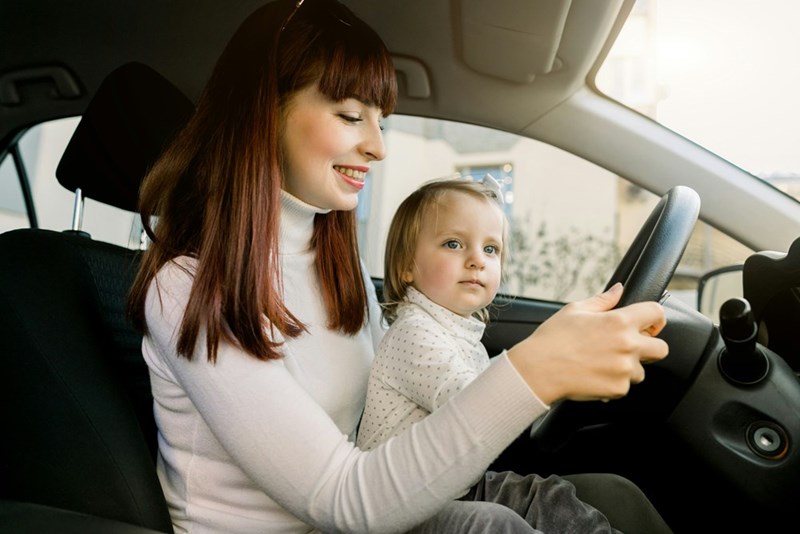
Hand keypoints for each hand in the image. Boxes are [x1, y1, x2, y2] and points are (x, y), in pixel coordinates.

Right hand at [507, 283, 667, 405]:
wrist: (537, 370)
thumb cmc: (553, 339)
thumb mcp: (575, 310)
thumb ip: (603, 300)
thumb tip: (619, 290)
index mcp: (619, 321)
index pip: (656, 313)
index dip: (655, 318)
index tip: (648, 324)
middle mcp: (627, 345)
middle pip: (662, 348)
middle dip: (650, 347)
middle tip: (628, 348)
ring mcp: (625, 369)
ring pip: (641, 370)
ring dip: (627, 368)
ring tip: (602, 364)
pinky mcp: (618, 389)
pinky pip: (625, 386)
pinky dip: (614, 383)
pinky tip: (595, 376)